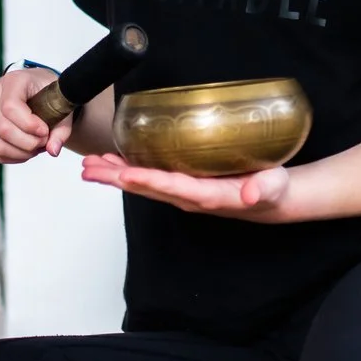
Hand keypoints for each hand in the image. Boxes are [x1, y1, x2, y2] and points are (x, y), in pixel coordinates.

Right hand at [0, 66, 72, 164]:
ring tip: (36, 147)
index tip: (45, 131)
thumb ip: (61, 129)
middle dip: (28, 143)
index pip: (10, 107)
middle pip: (3, 129)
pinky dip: (11, 157)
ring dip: (21, 153)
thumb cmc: (47, 95)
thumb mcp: (60, 107)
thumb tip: (53, 150)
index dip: (29, 125)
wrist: (35, 91)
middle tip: (44, 142)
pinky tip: (24, 152)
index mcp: (12, 80)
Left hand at [79, 153, 297, 218]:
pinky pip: (149, 178)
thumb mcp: (272, 186)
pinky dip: (127, 170)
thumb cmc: (271, 189)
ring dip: (114, 175)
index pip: (171, 186)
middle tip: (89, 169)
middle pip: (146, 187)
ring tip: (89, 165)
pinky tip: (111, 161)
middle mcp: (187, 196)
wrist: (270, 199)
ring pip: (142, 184)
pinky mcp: (181, 185)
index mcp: (206, 195)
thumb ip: (261, 189)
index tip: (124, 174)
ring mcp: (181, 192)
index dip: (147, 180)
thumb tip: (250, 193)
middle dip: (116, 178)